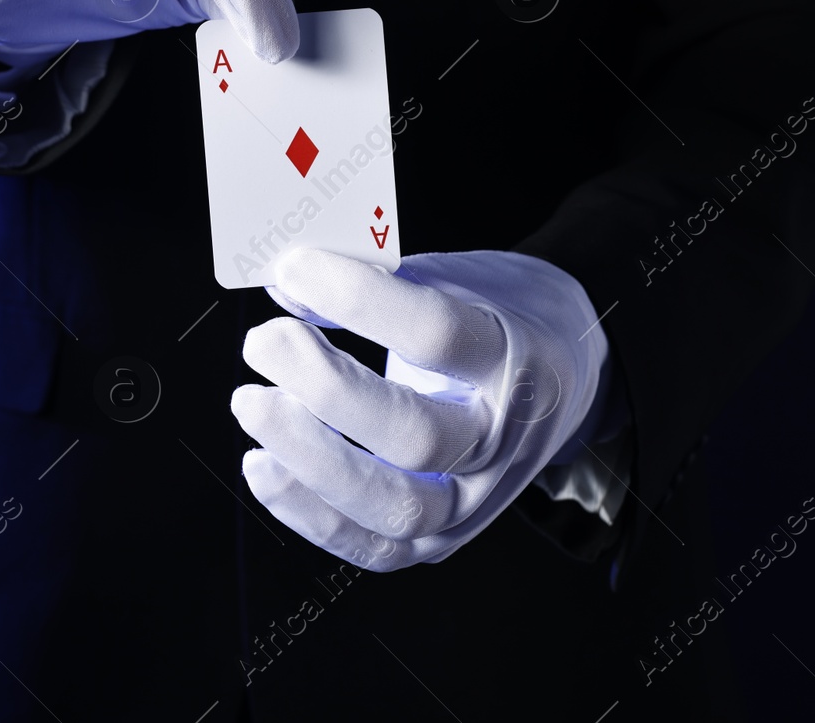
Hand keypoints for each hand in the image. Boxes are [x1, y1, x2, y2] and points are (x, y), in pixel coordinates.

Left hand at [232, 248, 607, 570]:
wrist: (562, 377)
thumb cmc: (497, 317)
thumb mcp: (454, 278)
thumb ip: (376, 282)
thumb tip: (285, 285)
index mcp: (514, 358)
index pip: (436, 335)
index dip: (359, 300)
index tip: (298, 268)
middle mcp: (503, 438)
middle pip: (416, 436)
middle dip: (325, 391)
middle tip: (263, 341)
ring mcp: (477, 498)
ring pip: (395, 506)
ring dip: (309, 460)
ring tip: (252, 404)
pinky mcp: (445, 536)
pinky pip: (375, 546)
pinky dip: (309, 512)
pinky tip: (264, 464)